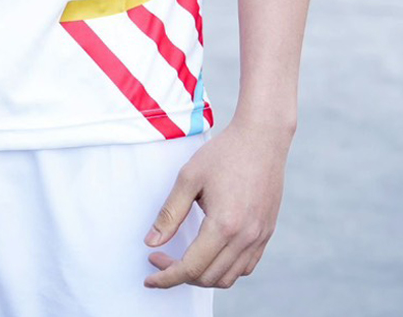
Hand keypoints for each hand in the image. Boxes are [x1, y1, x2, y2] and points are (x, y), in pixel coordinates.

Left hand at [142, 119, 291, 290]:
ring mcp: (259, 238)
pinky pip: (245, 266)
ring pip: (229, 278)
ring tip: (182, 259)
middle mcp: (245, 238)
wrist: (262, 139)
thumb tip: (151, 242)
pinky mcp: (266, 233)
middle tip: (160, 258)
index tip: (150, 274)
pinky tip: (209, 254)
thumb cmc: (224, 153)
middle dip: (180, 276)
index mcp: (224, 225)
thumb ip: (169, 213)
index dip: (167, 276)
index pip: (191, 268)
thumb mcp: (189, 178)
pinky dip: (225, 269)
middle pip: (209, 278)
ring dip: (203, 276)